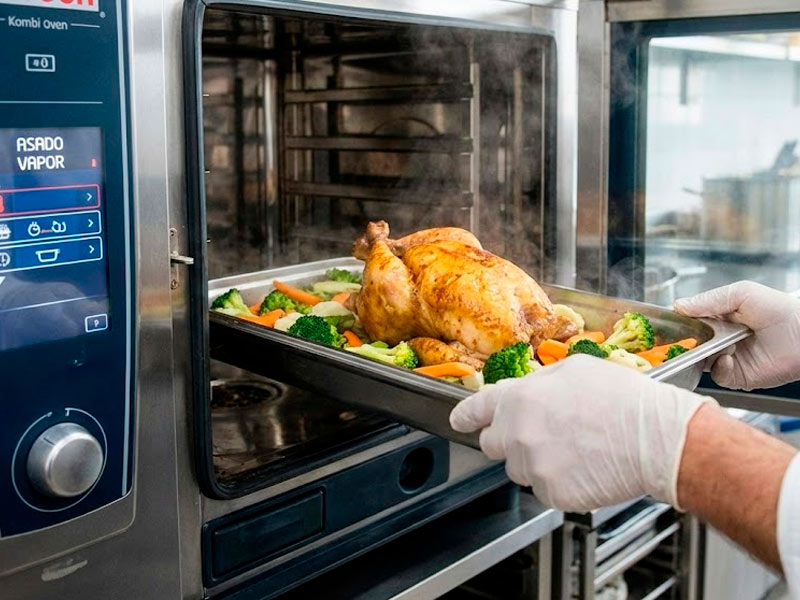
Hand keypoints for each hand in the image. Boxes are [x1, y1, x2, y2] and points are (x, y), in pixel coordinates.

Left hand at [449, 356, 713, 511]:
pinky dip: (558, 483)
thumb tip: (523, 390)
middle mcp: (517, 433)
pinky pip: (544, 490)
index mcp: (519, 398)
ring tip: (574, 448)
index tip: (461, 421)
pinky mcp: (552, 493)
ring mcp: (533, 466)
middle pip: (493, 444)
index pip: (476, 409)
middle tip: (542, 434)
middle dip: (509, 439)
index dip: (467, 416)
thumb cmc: (622, 399)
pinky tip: (583, 467)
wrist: (654, 438)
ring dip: (536, 461)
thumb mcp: (574, 370)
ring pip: (519, 469)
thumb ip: (538, 383)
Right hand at [674, 281, 799, 390]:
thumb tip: (679, 305)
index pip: (690, 322)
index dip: (679, 324)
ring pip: (700, 361)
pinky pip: (718, 376)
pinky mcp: (738, 375)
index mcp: (719, 318)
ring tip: (713, 346)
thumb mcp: (741, 293)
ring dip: (702, 356)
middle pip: (691, 344)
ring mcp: (729, 357)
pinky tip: (728, 358)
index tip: (670, 325)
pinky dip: (719, 368)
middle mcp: (721, 339)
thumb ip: (709, 299)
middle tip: (683, 340)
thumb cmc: (781, 309)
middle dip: (686, 343)